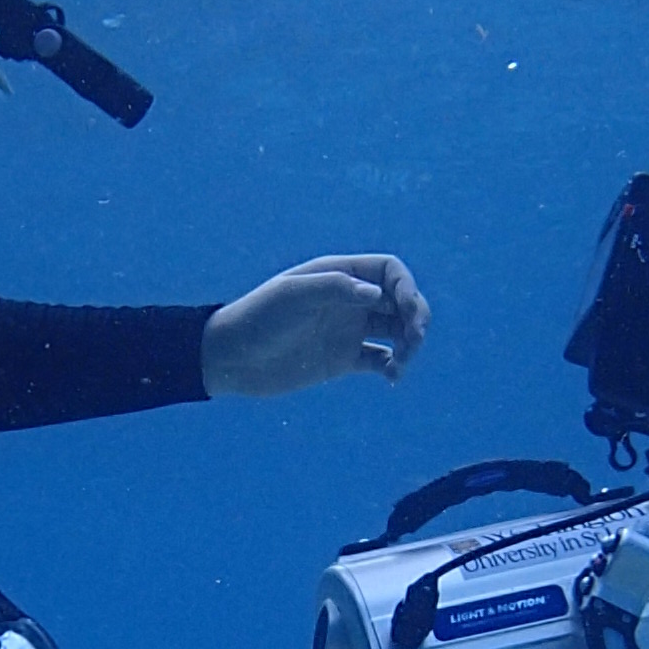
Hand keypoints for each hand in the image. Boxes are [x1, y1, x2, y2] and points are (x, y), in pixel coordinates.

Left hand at [201, 253, 430, 401]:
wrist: (232, 358)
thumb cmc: (258, 319)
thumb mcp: (292, 296)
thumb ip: (334, 288)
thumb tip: (378, 294)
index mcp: (338, 275)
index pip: (389, 271)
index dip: (406, 286)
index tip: (406, 311)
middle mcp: (349, 300)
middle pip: (400, 300)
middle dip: (416, 316)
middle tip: (415, 340)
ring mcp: (348, 329)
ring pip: (396, 331)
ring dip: (410, 343)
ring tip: (401, 363)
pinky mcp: (343, 359)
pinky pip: (381, 360)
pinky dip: (393, 366)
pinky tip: (390, 377)